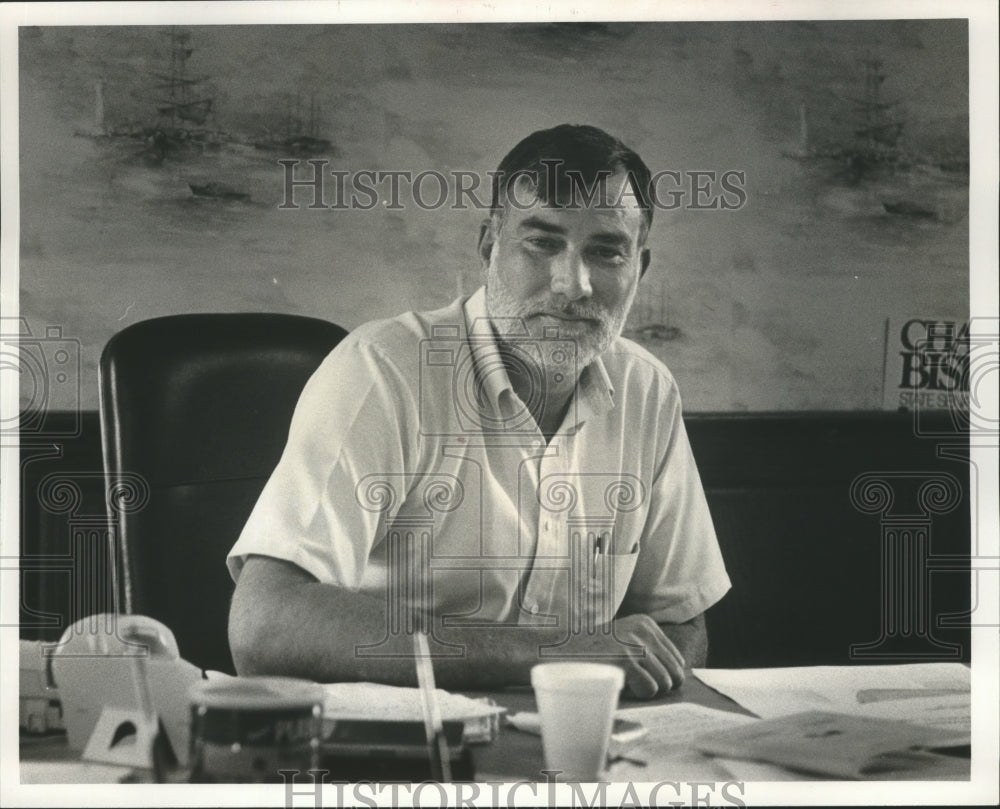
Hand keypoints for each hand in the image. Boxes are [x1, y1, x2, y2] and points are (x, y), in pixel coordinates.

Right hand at [562, 613, 685, 698]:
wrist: (557, 651)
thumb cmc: (592, 654)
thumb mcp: (624, 641)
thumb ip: (649, 652)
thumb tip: (678, 678)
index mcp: (646, 624)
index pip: (677, 659)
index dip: (662, 676)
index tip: (640, 676)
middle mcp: (644, 630)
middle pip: (675, 673)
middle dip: (659, 685)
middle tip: (634, 683)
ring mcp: (635, 644)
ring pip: (665, 683)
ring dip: (647, 690)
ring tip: (624, 681)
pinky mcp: (626, 659)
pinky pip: (650, 689)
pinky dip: (638, 695)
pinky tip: (619, 684)